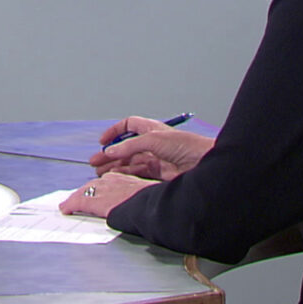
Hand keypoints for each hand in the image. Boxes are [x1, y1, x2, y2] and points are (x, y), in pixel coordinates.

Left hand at [59, 172, 154, 218]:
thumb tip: (146, 207)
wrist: (155, 207)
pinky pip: (79, 202)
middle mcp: (113, 180)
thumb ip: (143, 198)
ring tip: (68, 204)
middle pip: (94, 184)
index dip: (99, 187)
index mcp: (127, 178)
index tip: (96, 191)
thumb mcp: (151, 196)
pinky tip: (65, 209)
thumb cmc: (157, 203)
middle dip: (84, 191)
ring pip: (85, 191)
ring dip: (75, 198)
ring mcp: (104, 189)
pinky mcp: (97, 201)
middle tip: (75, 198)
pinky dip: (70, 205)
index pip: (108, 181)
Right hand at [88, 117, 214, 179]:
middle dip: (110, 154)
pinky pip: (138, 174)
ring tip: (101, 172)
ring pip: (130, 162)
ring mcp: (156, 159)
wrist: (206, 164)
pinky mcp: (159, 174)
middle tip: (96, 162)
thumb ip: (130, 145)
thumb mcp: (154, 139)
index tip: (103, 141)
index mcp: (152, 129)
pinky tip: (117, 177)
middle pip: (126, 147)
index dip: (115, 132)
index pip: (129, 126)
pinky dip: (126, 175)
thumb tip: (111, 151)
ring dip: (115, 166)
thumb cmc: (188, 146)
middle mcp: (153, 143)